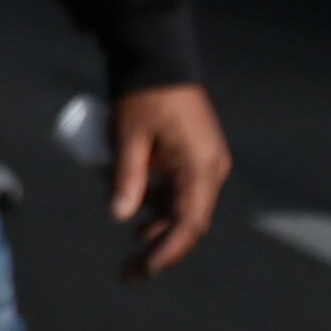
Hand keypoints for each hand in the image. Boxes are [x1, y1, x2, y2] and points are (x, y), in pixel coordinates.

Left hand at [107, 83, 231, 279]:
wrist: (158, 57)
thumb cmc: (144, 95)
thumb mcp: (128, 137)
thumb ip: (126, 177)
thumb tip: (119, 216)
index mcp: (200, 167)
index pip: (189, 223)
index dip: (166, 252)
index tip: (141, 270)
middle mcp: (211, 169)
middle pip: (189, 222)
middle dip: (159, 249)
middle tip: (128, 272)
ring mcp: (206, 162)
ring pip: (185, 208)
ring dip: (158, 227)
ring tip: (131, 245)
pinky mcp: (196, 155)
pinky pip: (181, 190)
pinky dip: (160, 204)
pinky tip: (136, 213)